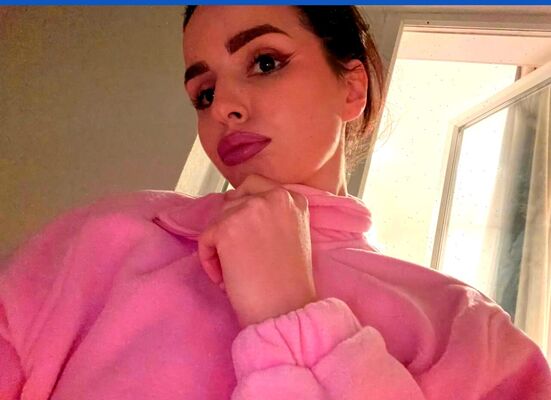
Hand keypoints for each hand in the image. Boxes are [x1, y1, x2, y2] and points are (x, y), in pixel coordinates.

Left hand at [198, 175, 317, 326]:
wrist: (286, 311)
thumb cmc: (289, 282)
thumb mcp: (292, 234)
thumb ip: (272, 214)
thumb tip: (236, 208)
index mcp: (293, 198)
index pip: (254, 185)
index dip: (244, 210)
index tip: (247, 237)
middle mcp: (273, 196)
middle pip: (232, 200)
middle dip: (230, 226)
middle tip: (240, 256)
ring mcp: (249, 209)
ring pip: (218, 219)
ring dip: (220, 245)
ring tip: (235, 272)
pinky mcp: (227, 228)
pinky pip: (205, 238)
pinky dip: (209, 260)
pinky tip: (225, 279)